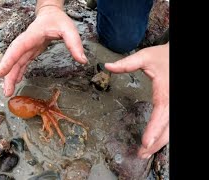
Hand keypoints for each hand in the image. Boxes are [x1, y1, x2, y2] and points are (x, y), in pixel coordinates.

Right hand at [0, 6, 87, 96]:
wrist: (50, 13)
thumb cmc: (58, 20)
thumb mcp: (69, 29)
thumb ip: (75, 44)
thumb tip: (82, 61)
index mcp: (32, 35)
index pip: (18, 48)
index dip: (8, 60)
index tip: (0, 73)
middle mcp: (26, 42)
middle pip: (13, 58)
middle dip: (8, 74)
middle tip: (6, 91)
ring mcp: (26, 47)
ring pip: (15, 62)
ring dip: (11, 76)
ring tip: (9, 92)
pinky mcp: (29, 51)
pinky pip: (21, 63)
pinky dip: (17, 72)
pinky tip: (16, 81)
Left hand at [105, 43, 168, 157]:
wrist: (178, 55)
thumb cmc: (163, 56)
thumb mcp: (145, 57)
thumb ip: (127, 63)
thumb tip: (107, 66)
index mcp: (165, 92)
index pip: (160, 114)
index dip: (153, 129)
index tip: (145, 142)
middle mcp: (172, 101)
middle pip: (167, 128)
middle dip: (155, 143)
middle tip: (141, 153)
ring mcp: (174, 105)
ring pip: (171, 129)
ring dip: (160, 142)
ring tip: (145, 152)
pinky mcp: (173, 106)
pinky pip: (170, 124)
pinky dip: (163, 135)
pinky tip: (154, 142)